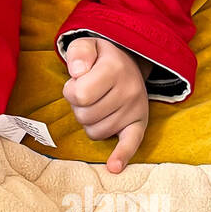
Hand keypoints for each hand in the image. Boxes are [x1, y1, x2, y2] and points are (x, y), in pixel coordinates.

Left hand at [62, 36, 149, 173]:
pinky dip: (122, 155)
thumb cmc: (101, 58)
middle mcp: (129, 90)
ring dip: (89, 121)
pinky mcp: (140, 124)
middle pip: (85, 116)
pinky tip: (114, 167)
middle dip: (79, 107)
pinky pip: (131, 144)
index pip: (79, 95)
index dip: (70, 91)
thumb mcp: (87, 44)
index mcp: (114, 69)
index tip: (76, 83)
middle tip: (88, 93)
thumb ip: (78, 52)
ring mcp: (136, 109)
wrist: (131, 62)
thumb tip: (76, 73)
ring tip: (97, 103)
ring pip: (96, 132)